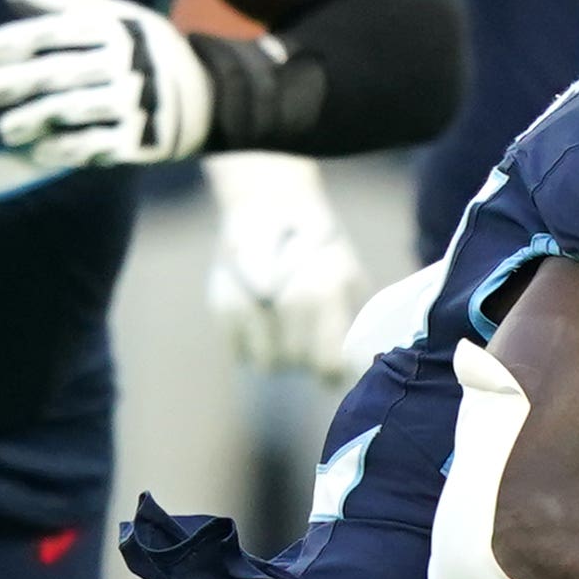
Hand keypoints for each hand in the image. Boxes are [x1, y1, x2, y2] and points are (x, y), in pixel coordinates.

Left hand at [0, 0, 213, 170]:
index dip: (25, 37)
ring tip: (5, 130)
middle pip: (62, 72)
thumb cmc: (141, 50)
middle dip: (18, 82)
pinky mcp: (139, 139)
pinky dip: (66, 149)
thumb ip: (68, 3)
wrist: (202, 96)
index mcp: (115, 28)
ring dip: (34, 120)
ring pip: (74, 111)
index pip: (63, 30)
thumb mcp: (118, 16)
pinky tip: (40, 152)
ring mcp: (134, 103)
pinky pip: (96, 145)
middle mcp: (125, 64)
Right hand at [201, 151, 370, 374]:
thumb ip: (352, 318)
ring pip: (266, 364)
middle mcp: (285, 301)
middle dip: (304, 360)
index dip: (330, 372)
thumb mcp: (347, 273)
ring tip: (284, 332)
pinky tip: (261, 326)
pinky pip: (239, 353)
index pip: (326, 363)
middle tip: (307, 340)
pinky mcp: (222, 307)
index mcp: (323, 293)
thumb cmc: (317, 247)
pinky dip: (251, 347)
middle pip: (295, 363)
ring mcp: (250, 305)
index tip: (330, 368)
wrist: (270, 207)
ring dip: (277, 356)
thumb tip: (356, 361)